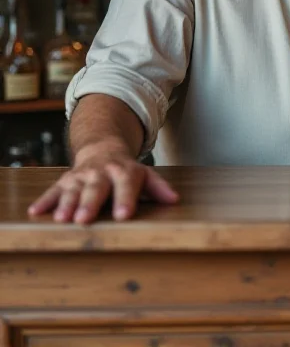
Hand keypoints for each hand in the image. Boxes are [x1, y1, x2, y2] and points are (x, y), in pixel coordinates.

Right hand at [27, 145, 178, 223]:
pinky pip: (53, 190)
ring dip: (67, 202)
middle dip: (90, 203)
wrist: (102, 148)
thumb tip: (174, 200)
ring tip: (62, 218)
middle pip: (96, 187)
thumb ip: (158, 188)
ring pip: (73, 189)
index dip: (125, 199)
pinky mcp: (65, 180)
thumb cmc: (126, 170)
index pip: (126, 184)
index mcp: (124, 171)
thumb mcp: (145, 174)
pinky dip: (45, 200)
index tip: (123, 215)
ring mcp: (81, 176)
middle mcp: (101, 172)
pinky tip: (35, 212)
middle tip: (84, 219)